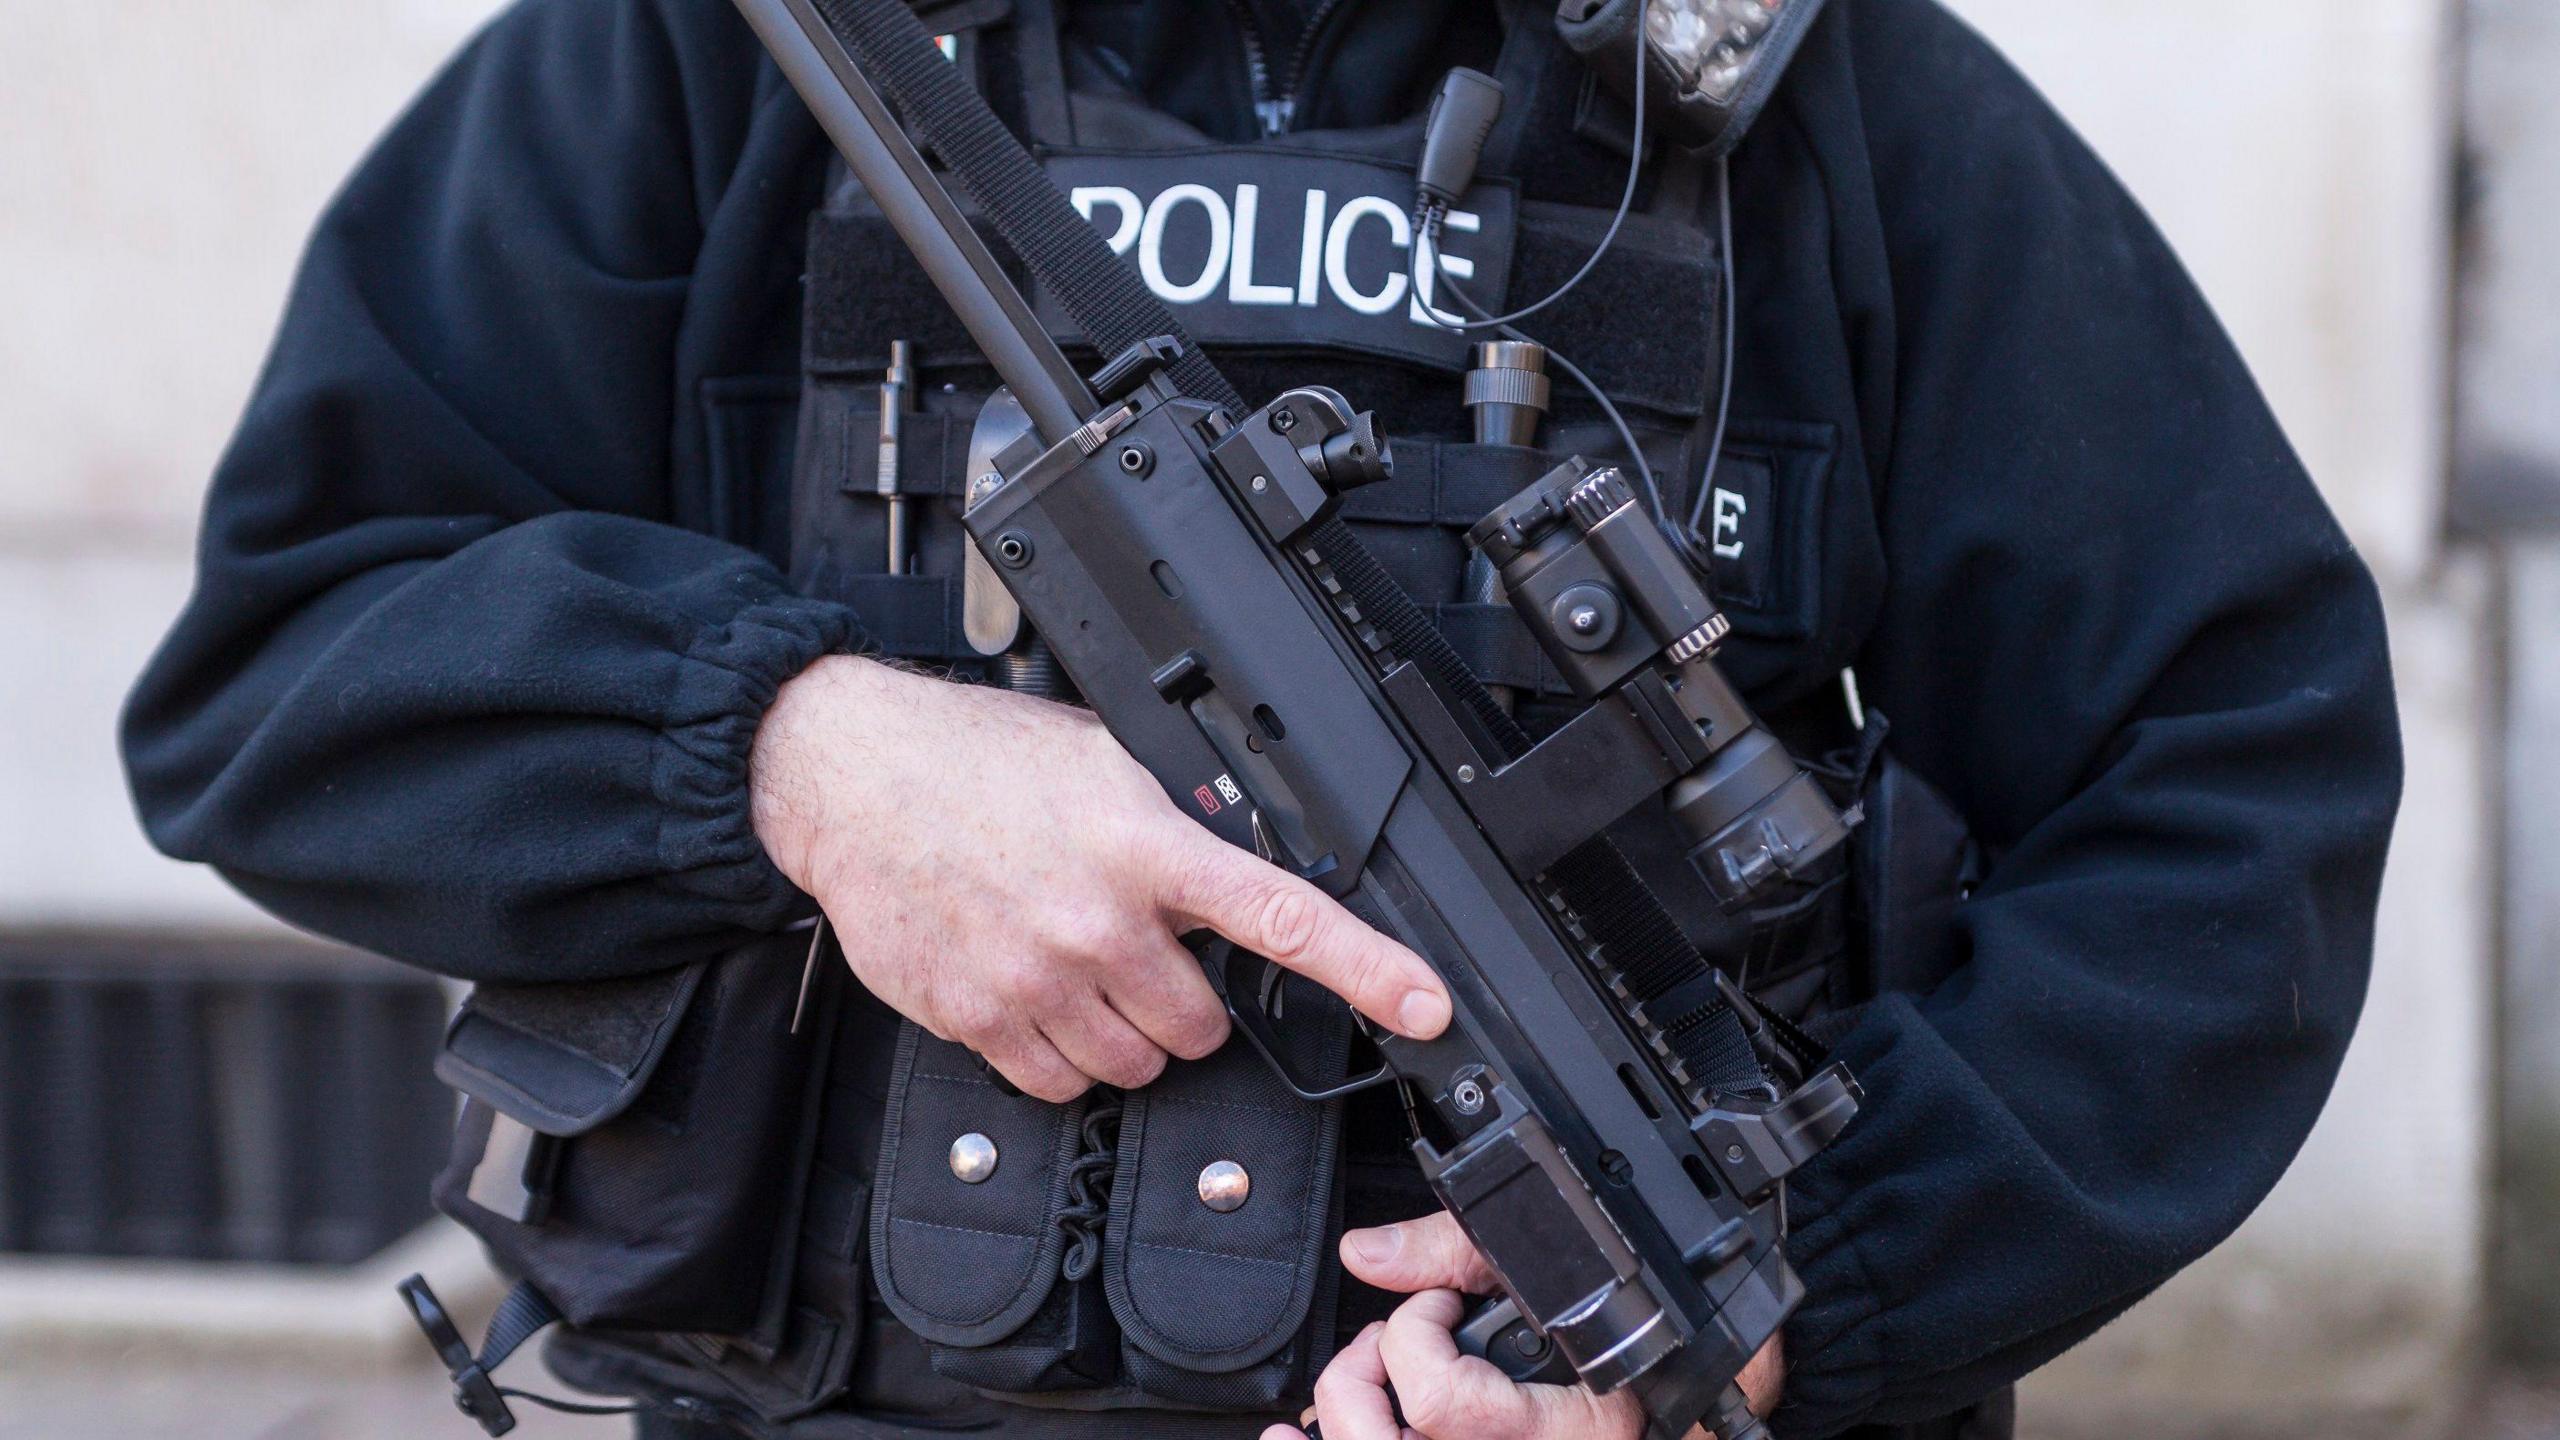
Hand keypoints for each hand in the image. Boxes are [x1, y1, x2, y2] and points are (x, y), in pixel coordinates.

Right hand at [749, 656, 1450, 1101]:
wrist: (852, 776)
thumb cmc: (979, 760)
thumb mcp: (1103, 760)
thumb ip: (1177, 821)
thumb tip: (1242, 859)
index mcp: (1143, 843)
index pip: (1280, 917)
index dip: (1368, 968)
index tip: (1426, 1005)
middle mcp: (1096, 920)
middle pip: (1203, 1027)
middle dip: (1187, 1000)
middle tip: (1142, 951)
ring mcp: (1033, 979)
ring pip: (1136, 1066)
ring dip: (1125, 1032)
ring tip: (1080, 964)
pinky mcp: (977, 1020)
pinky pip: (1060, 1084)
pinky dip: (1061, 1054)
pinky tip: (1035, 992)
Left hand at [1261, 1211, 1782, 1439]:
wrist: (1708, 1402)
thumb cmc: (1640, 1344)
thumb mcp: (1558, 1278)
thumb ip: (1458, 1251)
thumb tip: (1368, 1251)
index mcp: (1565, 1426)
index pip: (1447, 1406)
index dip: (1417, 1338)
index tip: (1440, 1306)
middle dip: (1360, 1381)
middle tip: (1390, 1345)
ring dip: (1343, 1417)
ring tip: (1367, 1381)